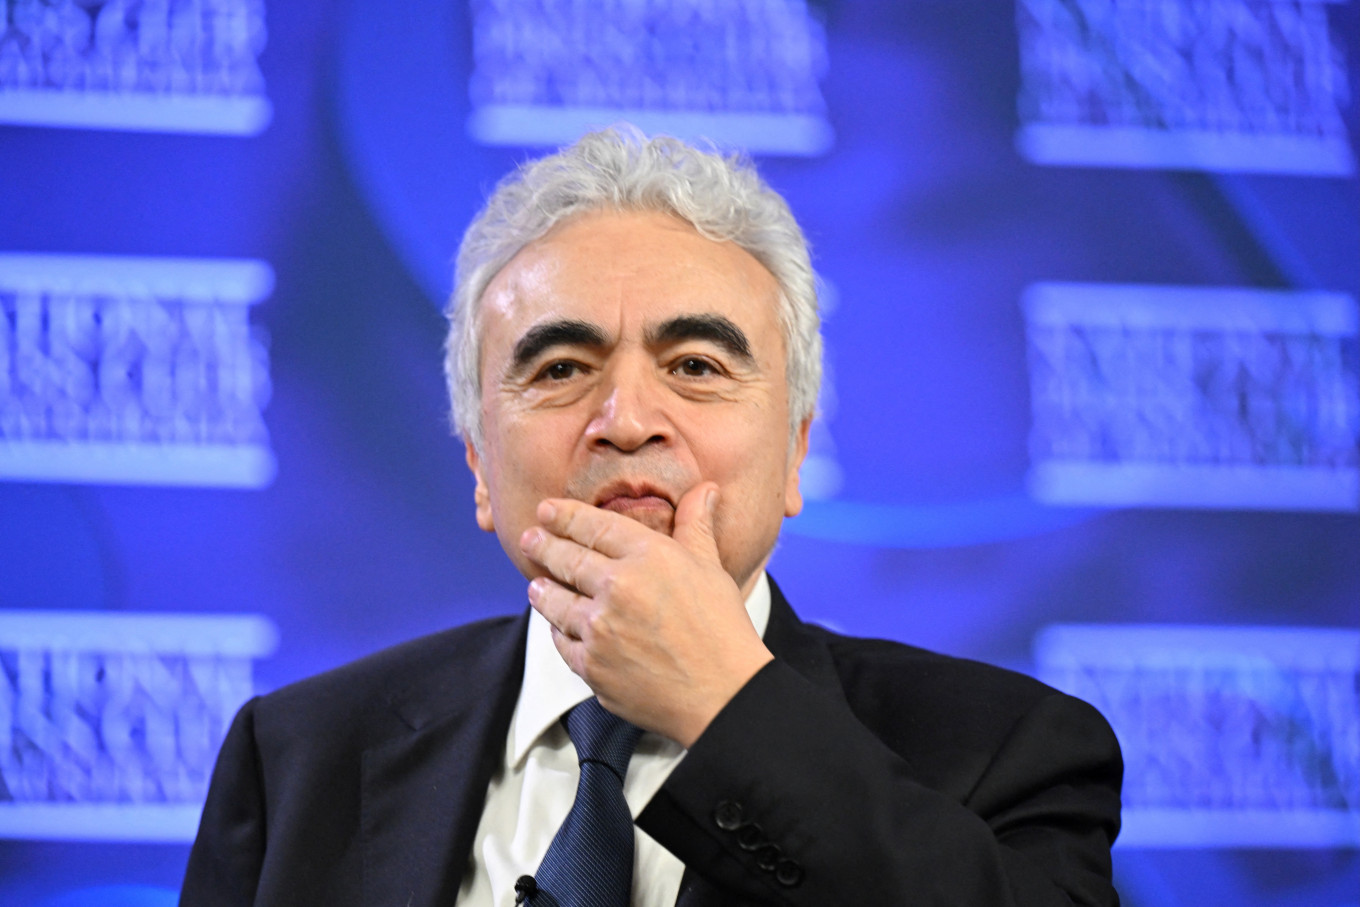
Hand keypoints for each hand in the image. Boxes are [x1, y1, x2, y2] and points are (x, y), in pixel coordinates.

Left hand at [519, 482, 773, 746]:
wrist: (723, 694)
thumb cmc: (722, 629)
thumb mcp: (711, 567)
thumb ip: (696, 525)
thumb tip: (706, 490)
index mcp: (647, 556)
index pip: (593, 526)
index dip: (564, 515)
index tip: (545, 509)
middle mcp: (617, 587)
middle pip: (566, 560)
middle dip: (543, 546)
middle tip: (528, 539)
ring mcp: (600, 628)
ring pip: (556, 602)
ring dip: (543, 590)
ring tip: (536, 585)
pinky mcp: (591, 665)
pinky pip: (563, 642)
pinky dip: (558, 631)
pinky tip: (557, 626)